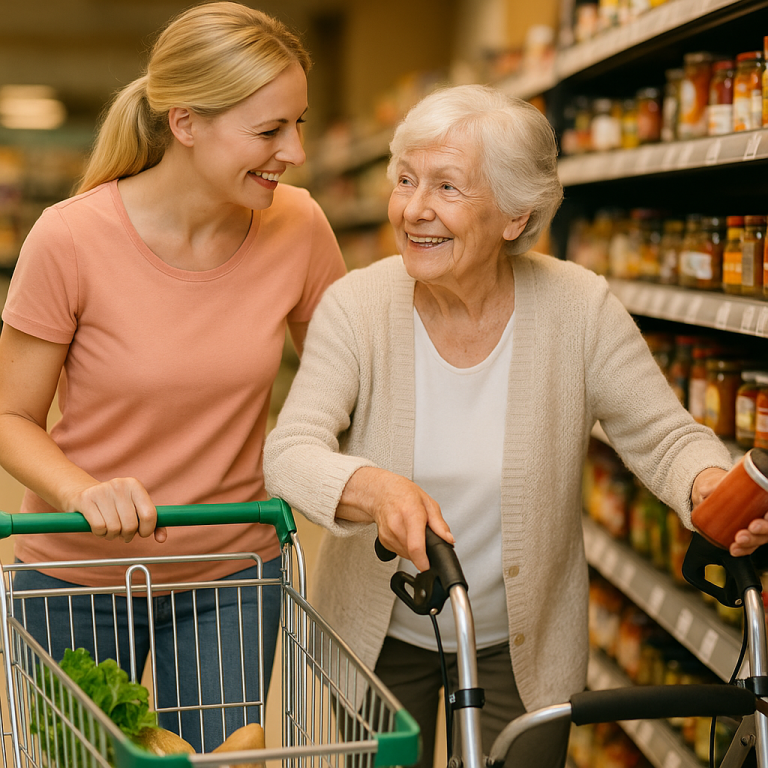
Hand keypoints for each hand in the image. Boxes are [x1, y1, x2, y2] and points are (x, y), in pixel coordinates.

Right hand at [63, 477, 165, 543]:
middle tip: (123, 533)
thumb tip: (162, 539)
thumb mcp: (134, 508)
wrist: (82, 492)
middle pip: (131, 524)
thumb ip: (153, 523)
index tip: (141, 533)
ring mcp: (102, 491)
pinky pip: (99, 528)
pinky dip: (100, 534)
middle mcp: (119, 485)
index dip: (147, 530)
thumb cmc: (114, 504)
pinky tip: (99, 528)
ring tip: (110, 529)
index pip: (149, 514)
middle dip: (128, 535)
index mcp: (135, 485)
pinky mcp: (86, 499)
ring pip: (114, 528)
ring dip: (112, 536)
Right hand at [337, 467, 452, 570]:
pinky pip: (399, 552)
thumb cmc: (404, 494)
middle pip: (412, 552)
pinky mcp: (383, 540)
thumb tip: (448, 539)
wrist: (382, 492)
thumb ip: (439, 524)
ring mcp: (388, 534)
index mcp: (410, 514)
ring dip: (414, 549)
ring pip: (406, 554)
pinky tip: (405, 534)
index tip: (428, 566)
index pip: (415, 545)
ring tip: (414, 532)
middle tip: (425, 536)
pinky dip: (405, 547)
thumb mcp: (428, 503)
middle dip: (423, 551)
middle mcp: (396, 525)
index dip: (423, 560)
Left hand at [692, 466, 767, 556]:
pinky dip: (743, 549)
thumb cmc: (724, 485)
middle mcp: (764, 513)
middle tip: (751, 528)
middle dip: (762, 530)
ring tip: (738, 541)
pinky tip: (734, 549)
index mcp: (763, 497)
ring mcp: (758, 526)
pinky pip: (750, 546)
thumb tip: (705, 491)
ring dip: (751, 542)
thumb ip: (713, 485)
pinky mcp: (748, 536)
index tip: (765, 515)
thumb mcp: (720, 482)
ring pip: (761, 538)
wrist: (714, 492)